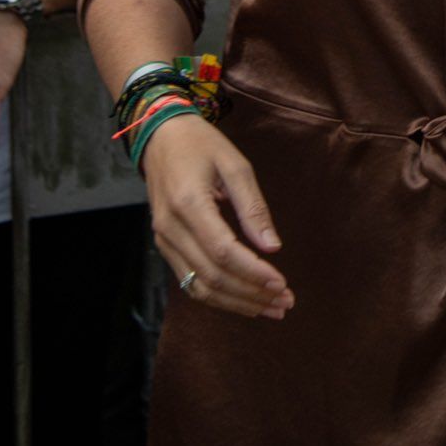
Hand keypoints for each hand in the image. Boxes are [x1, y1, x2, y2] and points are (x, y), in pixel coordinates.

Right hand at [141, 114, 292, 320]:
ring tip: (271, 308)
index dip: (253, 272)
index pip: (223, 252)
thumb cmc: (202, 146)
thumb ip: (253, 207)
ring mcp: (164, 240)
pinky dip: (218, 295)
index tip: (282, 283)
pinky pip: (190, 280)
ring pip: (199, 286)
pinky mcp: (165, 245)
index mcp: (188, 205)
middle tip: (285, 303)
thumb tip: (273, 246)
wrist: (161, 138)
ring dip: (236, 301)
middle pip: (211, 276)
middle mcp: (170, 229)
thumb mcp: (235, 165)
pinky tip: (244, 299)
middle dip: (251, 294)